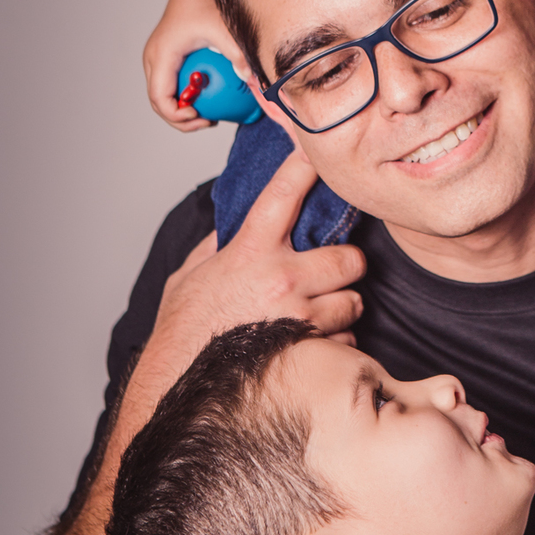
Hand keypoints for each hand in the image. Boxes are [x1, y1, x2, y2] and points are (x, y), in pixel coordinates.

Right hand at [133, 148, 364, 400]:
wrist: (180, 385)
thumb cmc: (184, 331)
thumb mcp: (190, 276)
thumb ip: (216, 246)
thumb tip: (230, 225)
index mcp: (250, 252)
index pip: (285, 192)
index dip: (305, 164)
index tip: (317, 149)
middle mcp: (281, 278)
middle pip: (351, 257)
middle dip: (347, 266)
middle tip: (334, 274)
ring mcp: (300, 315)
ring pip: (355, 301)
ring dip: (344, 308)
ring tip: (319, 314)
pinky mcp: (311, 349)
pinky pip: (346, 341)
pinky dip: (337, 343)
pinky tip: (313, 344)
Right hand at [143, 0, 244, 129]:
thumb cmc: (204, 4)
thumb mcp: (223, 29)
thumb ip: (236, 54)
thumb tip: (252, 79)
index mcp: (163, 55)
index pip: (160, 98)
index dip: (177, 115)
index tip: (200, 116)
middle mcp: (154, 59)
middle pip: (158, 102)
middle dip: (180, 119)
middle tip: (207, 122)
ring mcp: (157, 59)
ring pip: (162, 95)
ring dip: (181, 109)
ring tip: (208, 114)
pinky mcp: (166, 58)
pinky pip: (170, 84)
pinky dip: (185, 95)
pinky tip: (208, 97)